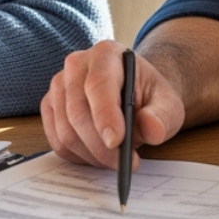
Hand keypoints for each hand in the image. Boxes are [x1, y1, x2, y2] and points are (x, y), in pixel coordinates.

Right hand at [41, 39, 185, 168]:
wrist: (136, 94)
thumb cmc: (150, 97)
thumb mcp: (168, 104)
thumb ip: (162, 116)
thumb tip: (152, 130)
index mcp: (106, 54)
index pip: (98, 85)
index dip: (105, 116)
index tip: (116, 143)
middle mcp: (76, 64)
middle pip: (78, 112)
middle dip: (101, 147)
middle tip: (126, 164)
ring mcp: (59, 85)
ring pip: (65, 131)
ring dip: (92, 154)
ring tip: (116, 158)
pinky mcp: (50, 106)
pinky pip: (57, 140)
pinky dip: (78, 156)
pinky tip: (98, 154)